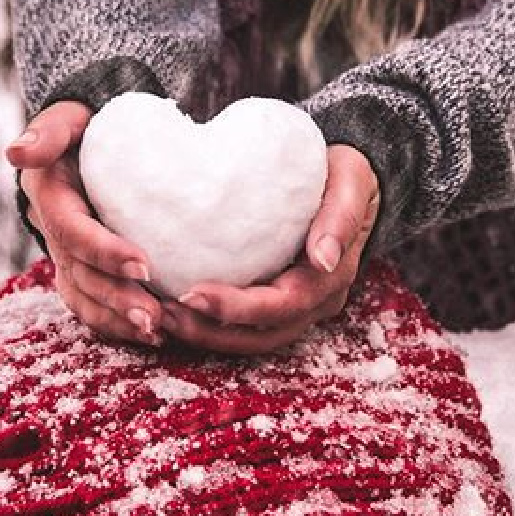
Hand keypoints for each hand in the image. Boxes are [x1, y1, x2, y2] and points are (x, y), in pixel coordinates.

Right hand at [5, 102, 162, 347]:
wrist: (88, 142)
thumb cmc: (86, 126)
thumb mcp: (67, 118)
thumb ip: (48, 131)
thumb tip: (17, 152)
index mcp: (49, 196)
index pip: (72, 231)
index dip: (104, 251)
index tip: (144, 264)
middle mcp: (52, 232)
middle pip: (81, 274)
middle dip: (117, 298)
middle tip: (156, 316)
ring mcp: (64, 256)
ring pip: (85, 297)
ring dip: (118, 320)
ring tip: (158, 332)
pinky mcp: (80, 270)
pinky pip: (93, 305)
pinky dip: (118, 324)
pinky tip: (153, 336)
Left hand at [159, 144, 379, 355]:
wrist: (348, 183)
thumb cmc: (346, 177)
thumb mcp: (352, 182)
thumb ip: (341, 217)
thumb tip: (323, 258)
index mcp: (331, 278)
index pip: (284, 305)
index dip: (238, 308)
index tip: (193, 293)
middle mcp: (315, 302)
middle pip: (262, 333)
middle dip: (212, 330)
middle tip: (165, 313)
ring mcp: (297, 307)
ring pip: (250, 338)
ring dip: (205, 335)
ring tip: (162, 317)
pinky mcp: (276, 301)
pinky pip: (243, 326)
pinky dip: (210, 325)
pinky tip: (175, 309)